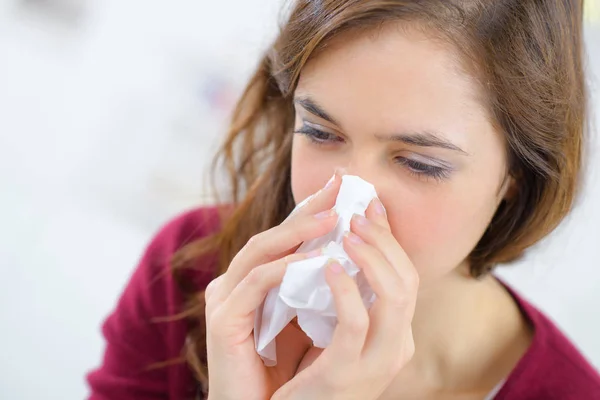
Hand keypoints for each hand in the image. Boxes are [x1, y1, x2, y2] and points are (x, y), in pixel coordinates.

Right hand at [204, 173, 342, 399]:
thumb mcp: (311, 323)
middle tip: (340, 184)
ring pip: (260, 251)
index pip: (287, 239)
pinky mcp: (224, 320)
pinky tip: (315, 260)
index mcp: (256, 282)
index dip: (314, 210)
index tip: (346, 189)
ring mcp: (226, 299)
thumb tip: (355, 259)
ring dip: (298, 231)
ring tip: (332, 216)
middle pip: (274, 235)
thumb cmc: (287, 373)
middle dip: (308, 208)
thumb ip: (321, 291)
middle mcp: (237, 283)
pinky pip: (255, 285)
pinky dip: (284, 268)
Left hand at [271, 198, 418, 399]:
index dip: (390, 238)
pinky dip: (346, 289)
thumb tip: (342, 242)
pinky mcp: (346, 372)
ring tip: (346, 232)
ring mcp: (377, 362)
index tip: (371, 204)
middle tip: (357, 212)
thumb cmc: (306, 369)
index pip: (406, 276)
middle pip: (409, 280)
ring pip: (396, 296)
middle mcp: (397, 347)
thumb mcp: (335, 327)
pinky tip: (327, 267)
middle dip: (385, 239)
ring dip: (372, 256)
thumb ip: (346, 294)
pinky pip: (356, 323)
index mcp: (395, 334)